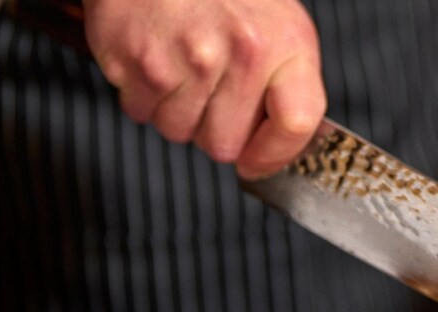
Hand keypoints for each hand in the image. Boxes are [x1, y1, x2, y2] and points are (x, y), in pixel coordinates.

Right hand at [84, 0, 325, 178]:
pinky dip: (142, 95)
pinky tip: (153, 58)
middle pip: (224, 144)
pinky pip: (140, 112)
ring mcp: (189, 58)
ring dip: (174, 111)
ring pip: (178, 132)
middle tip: (207, 93)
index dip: (275, 155)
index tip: (256, 162)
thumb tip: (276, 148)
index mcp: (286, 44)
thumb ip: (286, 84)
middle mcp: (242, 53)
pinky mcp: (139, 60)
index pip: (297, 124)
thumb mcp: (276, 24)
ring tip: (179, 67)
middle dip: (212, 130)